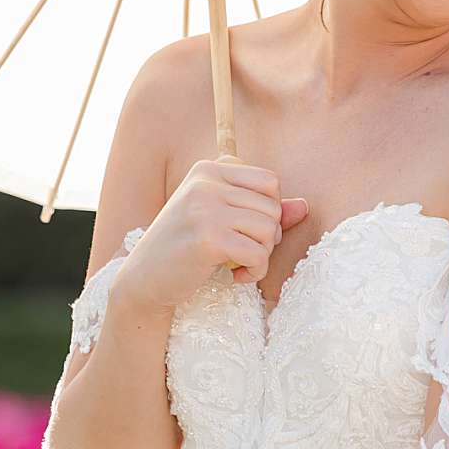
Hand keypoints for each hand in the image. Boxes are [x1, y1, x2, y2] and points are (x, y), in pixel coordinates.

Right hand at [117, 159, 309, 315]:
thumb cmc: (184, 248)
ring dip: (262, 255)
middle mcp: (206, 183)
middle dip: (268, 236)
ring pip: (269, 229)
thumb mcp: (220, 220)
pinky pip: (259, 253)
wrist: (143, 279)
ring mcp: (206, 208)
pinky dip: (256, 271)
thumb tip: (305, 206)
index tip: (248, 231)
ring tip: (240, 264)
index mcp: (208, 169)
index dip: (269, 211)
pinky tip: (237, 277)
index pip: (269, 181)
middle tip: (245, 253)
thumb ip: (261, 210)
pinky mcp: (208, 238)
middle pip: (272, 206)